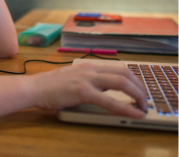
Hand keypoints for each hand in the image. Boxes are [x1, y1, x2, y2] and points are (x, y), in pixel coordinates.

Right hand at [30, 62, 147, 117]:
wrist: (34, 87)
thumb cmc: (51, 85)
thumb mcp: (73, 77)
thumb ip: (89, 80)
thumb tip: (105, 89)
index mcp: (89, 65)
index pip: (119, 68)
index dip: (134, 80)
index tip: (139, 91)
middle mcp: (90, 68)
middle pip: (125, 73)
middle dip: (140, 88)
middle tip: (144, 101)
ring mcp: (86, 78)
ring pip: (122, 83)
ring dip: (137, 96)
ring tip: (143, 107)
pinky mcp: (82, 91)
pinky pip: (109, 100)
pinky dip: (126, 108)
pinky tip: (134, 113)